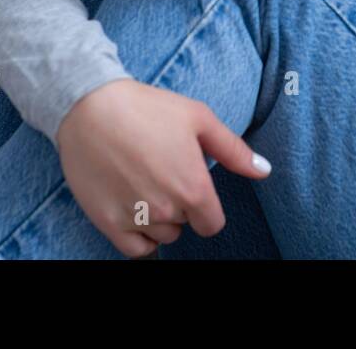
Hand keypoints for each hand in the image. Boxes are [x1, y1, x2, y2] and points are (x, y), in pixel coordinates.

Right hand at [55, 79, 271, 257]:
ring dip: (158, 218)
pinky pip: (135, 249)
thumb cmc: (148, 108)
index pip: (212, 223)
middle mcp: (168, 210)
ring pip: (161, 235)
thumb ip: (234, 150)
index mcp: (194, 189)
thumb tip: (264, 171)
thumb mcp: (199, 118)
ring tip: (143, 181)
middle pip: (185, 224)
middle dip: (180, 204)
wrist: (90, 106)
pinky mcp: (108, 223)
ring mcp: (136, 218)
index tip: (191, 183)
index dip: (205, 205)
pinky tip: (133, 207)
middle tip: (161, 169)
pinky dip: (138, 235)